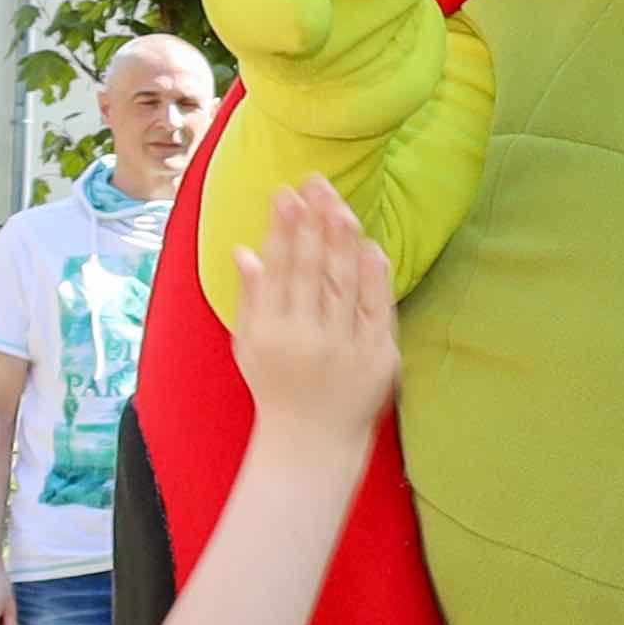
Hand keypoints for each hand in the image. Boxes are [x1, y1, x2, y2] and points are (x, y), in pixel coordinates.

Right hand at [227, 178, 398, 439]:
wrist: (313, 441)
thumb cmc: (276, 386)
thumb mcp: (249, 345)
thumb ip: (251, 297)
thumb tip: (244, 250)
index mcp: (270, 333)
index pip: (279, 269)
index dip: (282, 229)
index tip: (284, 194)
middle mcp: (307, 338)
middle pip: (312, 268)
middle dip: (312, 222)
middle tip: (315, 183)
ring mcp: (346, 348)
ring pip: (344, 282)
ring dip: (342, 239)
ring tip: (338, 204)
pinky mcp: (379, 357)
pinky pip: (378, 308)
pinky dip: (375, 276)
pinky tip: (370, 246)